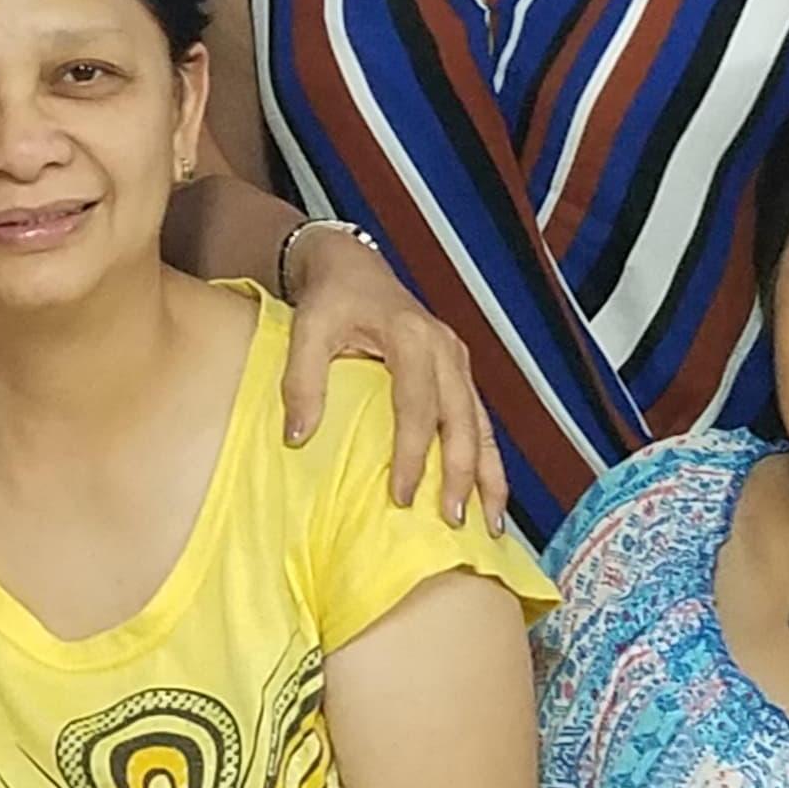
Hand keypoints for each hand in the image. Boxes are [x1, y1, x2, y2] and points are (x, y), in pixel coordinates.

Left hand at [278, 231, 512, 532]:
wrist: (350, 264)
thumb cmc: (329, 297)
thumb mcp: (307, 329)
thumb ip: (302, 379)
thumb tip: (297, 438)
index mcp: (411, 337)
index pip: (418, 406)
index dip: (413, 455)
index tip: (402, 498)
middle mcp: (444, 348)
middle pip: (462, 420)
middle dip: (462, 474)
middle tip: (453, 520)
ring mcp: (457, 358)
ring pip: (483, 424)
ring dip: (489, 474)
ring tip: (492, 524)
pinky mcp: (458, 369)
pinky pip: (480, 419)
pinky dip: (488, 458)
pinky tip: (489, 494)